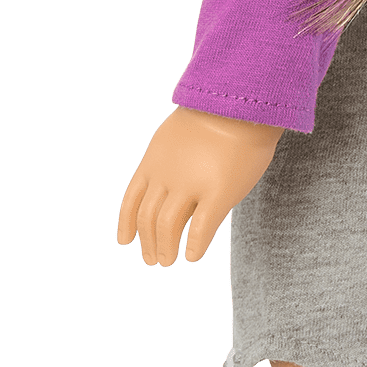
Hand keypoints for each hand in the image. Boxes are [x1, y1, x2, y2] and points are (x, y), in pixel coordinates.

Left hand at [115, 106, 285, 265]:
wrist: (242, 105)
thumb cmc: (217, 116)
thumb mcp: (174, 134)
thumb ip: (166, 159)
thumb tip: (163, 178)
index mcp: (154, 161)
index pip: (131, 200)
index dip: (126, 223)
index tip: (124, 241)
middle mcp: (167, 176)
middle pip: (148, 218)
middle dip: (148, 242)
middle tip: (152, 259)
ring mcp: (191, 185)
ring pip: (168, 226)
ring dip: (165, 248)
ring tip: (168, 261)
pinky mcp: (219, 194)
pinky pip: (200, 229)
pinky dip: (193, 246)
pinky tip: (192, 257)